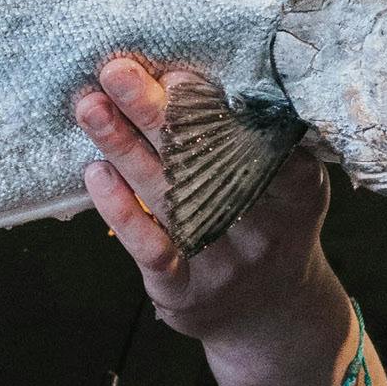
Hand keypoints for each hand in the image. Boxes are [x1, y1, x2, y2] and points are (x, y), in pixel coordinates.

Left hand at [74, 56, 348, 384]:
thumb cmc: (266, 225)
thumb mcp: (285, 183)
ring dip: (122, 145)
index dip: (212, 105)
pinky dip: (120, 209)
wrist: (270, 315)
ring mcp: (223, 262)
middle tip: (118, 70)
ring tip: (90, 106)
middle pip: (201, 158)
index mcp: (296, 187)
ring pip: (166, 195)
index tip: (175, 73)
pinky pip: (150, 248)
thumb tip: (187, 74)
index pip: (255, 137)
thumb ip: (254, 137)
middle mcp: (262, 226)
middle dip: (155, 110)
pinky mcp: (186, 292)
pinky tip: (96, 172)